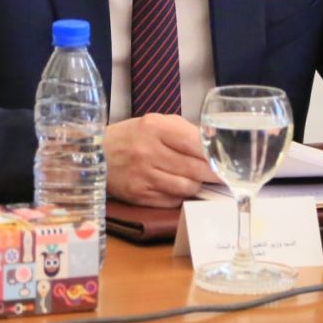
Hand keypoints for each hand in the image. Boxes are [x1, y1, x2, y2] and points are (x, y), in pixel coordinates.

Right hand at [104, 113, 218, 206]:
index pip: (196, 144)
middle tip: (224, 176)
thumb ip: (183, 131)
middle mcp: (149, 151)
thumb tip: (213, 145)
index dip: (216, 155)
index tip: (229, 160)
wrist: (93, 154)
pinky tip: (180, 189)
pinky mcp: (139, 195)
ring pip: (187, 188)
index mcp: (155, 128)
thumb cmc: (131, 136)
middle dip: (214, 174)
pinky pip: (172, 200)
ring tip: (198, 180)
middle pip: (195, 169)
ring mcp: (143, 176)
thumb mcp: (155, 123)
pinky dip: (180, 196)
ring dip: (197, 185)